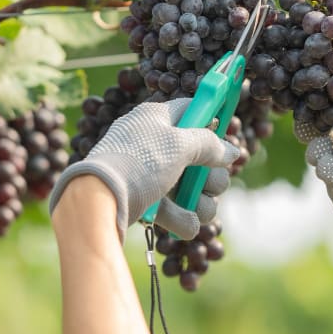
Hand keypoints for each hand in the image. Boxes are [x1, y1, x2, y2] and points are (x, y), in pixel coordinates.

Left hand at [49, 98, 238, 241]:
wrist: (100, 200)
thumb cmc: (138, 163)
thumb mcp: (179, 145)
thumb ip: (209, 144)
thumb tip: (232, 150)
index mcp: (156, 118)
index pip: (191, 109)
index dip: (211, 119)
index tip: (226, 132)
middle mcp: (154, 142)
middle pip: (199, 155)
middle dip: (211, 175)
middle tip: (209, 184)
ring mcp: (149, 172)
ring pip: (191, 186)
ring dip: (201, 201)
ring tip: (197, 208)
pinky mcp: (145, 200)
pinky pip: (174, 208)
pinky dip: (182, 217)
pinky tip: (184, 224)